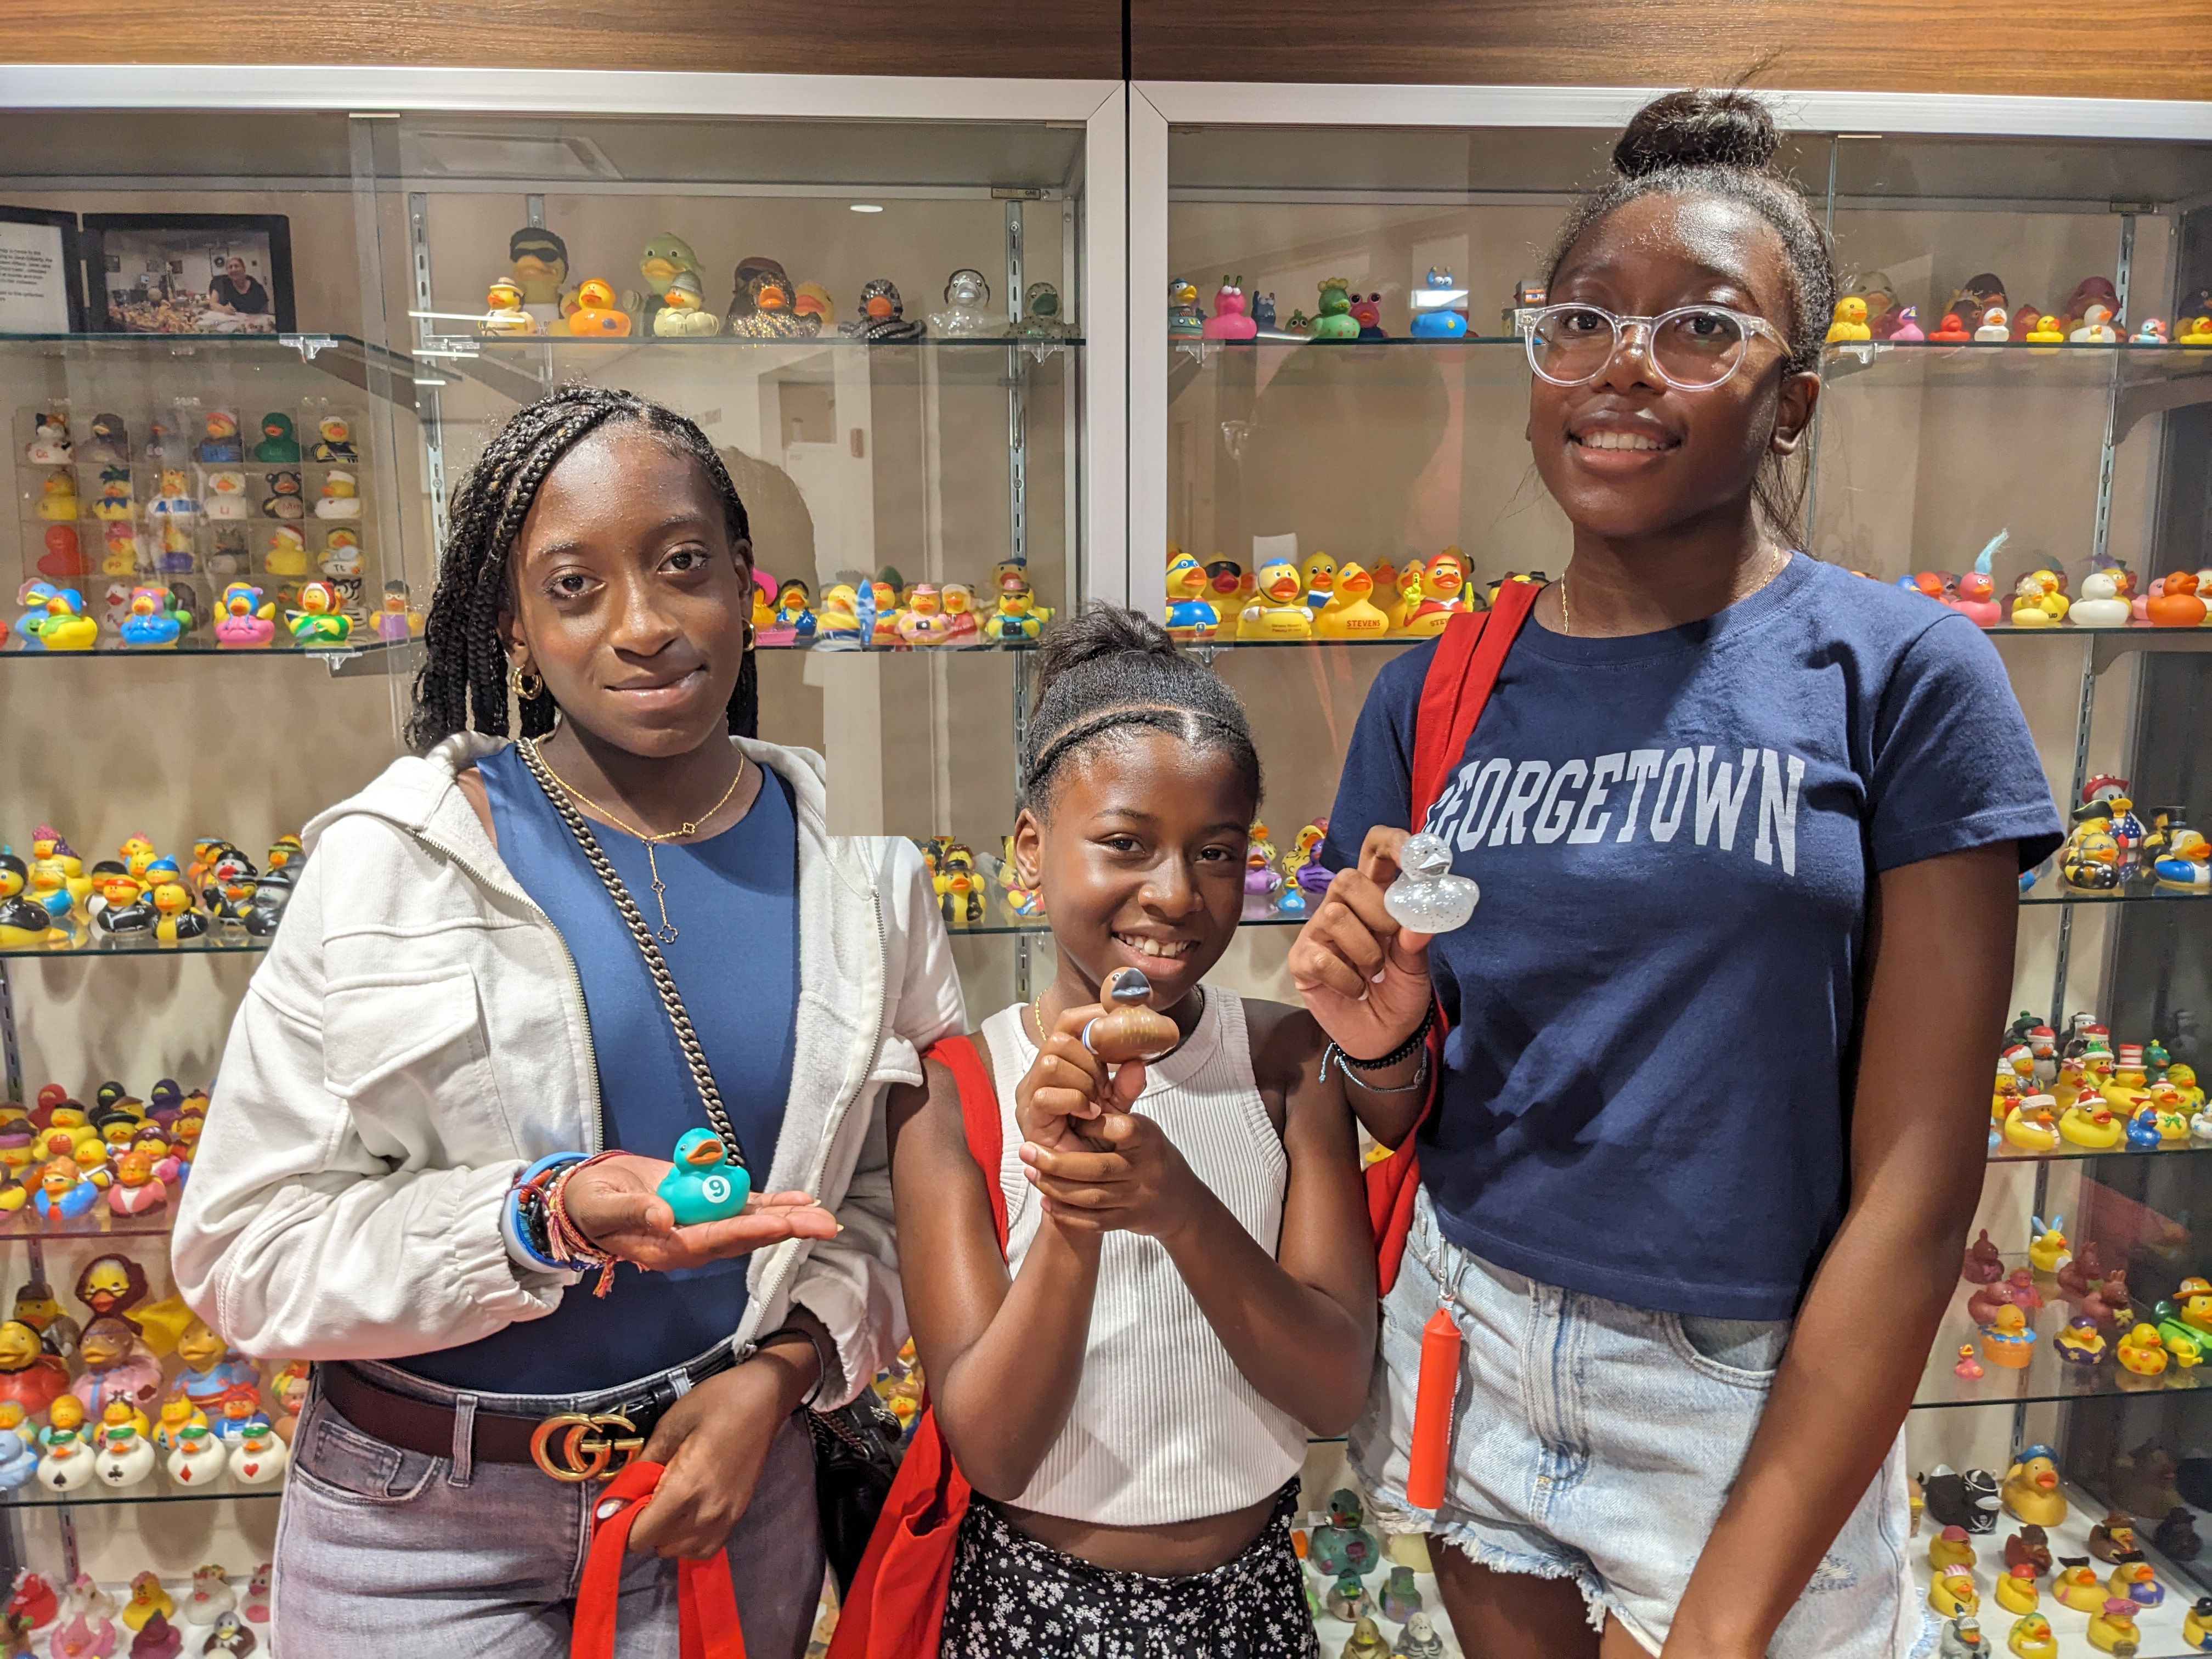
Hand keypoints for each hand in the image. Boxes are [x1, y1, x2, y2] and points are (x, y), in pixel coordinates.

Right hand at [561, 1154, 836, 1271]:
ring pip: (751, 1221)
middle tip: (825, 1225)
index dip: (751, 1232)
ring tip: (824, 1214)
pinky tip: (800, 1200)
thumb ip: (633, 1213)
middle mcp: (693, 1239)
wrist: (587, 1198)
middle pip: (746, 1235)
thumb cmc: (591, 1206)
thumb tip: (664, 1220)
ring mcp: (702, 1221)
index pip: (717, 1239)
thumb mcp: (604, 1208)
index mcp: (668, 1246)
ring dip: (788, 1217)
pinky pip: (744, 1206)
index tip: (783, 1227)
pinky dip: (772, 1203)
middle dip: (786, 1229)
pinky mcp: (704, 1204)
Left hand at [625, 1349, 811, 1559]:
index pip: (641, 1535)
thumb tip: (610, 1505)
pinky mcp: (738, 1517)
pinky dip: (688, 1541)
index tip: (619, 1502)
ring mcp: (726, 1518)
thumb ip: (641, 1466)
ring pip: (680, 1552)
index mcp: (687, 1488)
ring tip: (664, 1501)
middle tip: (643, 1493)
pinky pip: (704, 1549)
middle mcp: (707, 1513)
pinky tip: (685, 1514)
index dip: (622, 1524)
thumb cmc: (717, 1402)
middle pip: (658, 1546)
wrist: (766, 1398)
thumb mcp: (671, 1424)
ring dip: (664, 1534)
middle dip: (642, 1526)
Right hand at [1016, 1006, 1152, 1154]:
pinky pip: (1047, 1095)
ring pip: (1051, 1063)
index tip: (1117, 1019)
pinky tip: (1090, 1115)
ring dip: (1082, 1081)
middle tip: (1104, 1087)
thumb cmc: (1096, 1140)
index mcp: (1058, 1064)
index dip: (1090, 1016)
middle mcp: (1037, 1076)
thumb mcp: (1117, 1107)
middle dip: (1090, 1061)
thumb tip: (1138, 1062)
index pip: (1066, 1024)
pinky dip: (1075, 1101)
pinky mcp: (1029, 1118)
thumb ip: (1126, 1085)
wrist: (1086, 1181)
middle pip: (1058, 1040)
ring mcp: (1029, 1096)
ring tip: (1095, 1103)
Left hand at [1019, 1109, 1202, 1240]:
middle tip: (1026, 1150)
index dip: (1092, 1125)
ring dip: (1055, 1186)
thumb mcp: (1142, 1124)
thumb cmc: (1149, 1152)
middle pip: (1097, 1169)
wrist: (1177, 1199)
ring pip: (1090, 1197)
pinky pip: (1093, 1221)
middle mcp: (1144, 1170)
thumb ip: (1123, 1095)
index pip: (1122, 1130)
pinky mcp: (1126, 1220)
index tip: (1067, 1115)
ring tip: (1029, 1171)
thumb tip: (1127, 1059)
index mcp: (1148, 1139)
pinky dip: (1067, 1213)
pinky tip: (1046, 1201)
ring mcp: (1135, 1198)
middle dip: (1057, 1162)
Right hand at [1287, 826, 1434, 1059]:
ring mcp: (1319, 933)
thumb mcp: (1416, 969)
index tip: (1415, 857)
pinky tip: (1356, 989)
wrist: (1384, 1039)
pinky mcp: (1302, 960)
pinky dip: (1347, 978)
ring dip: (1365, 950)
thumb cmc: (1399, 994)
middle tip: (1392, 939)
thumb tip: (1419, 920)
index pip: (1374, 851)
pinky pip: (1321, 957)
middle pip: (1347, 877)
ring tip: (1374, 975)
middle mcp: (1343, 908)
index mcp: (1375, 898)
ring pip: (1334, 915)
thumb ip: (1415, 942)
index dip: (1391, 844)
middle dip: (1376, 909)